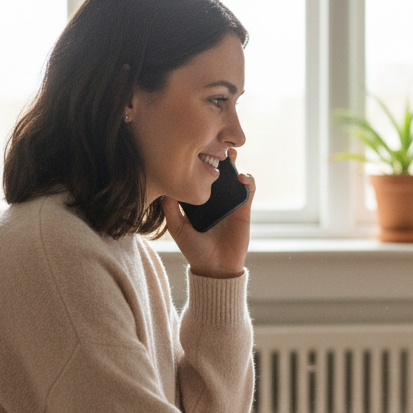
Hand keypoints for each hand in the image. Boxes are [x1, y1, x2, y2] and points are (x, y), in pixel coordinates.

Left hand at [161, 155, 253, 278]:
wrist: (216, 268)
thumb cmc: (195, 251)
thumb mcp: (177, 228)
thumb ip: (170, 209)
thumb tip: (164, 187)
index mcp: (199, 201)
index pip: (200, 177)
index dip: (200, 162)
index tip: (197, 148)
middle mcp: (215, 200)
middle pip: (218, 172)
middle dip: (218, 157)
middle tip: (216, 144)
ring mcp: (230, 203)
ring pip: (234, 177)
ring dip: (234, 163)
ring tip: (231, 154)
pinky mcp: (244, 209)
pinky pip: (249, 190)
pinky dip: (248, 180)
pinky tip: (242, 177)